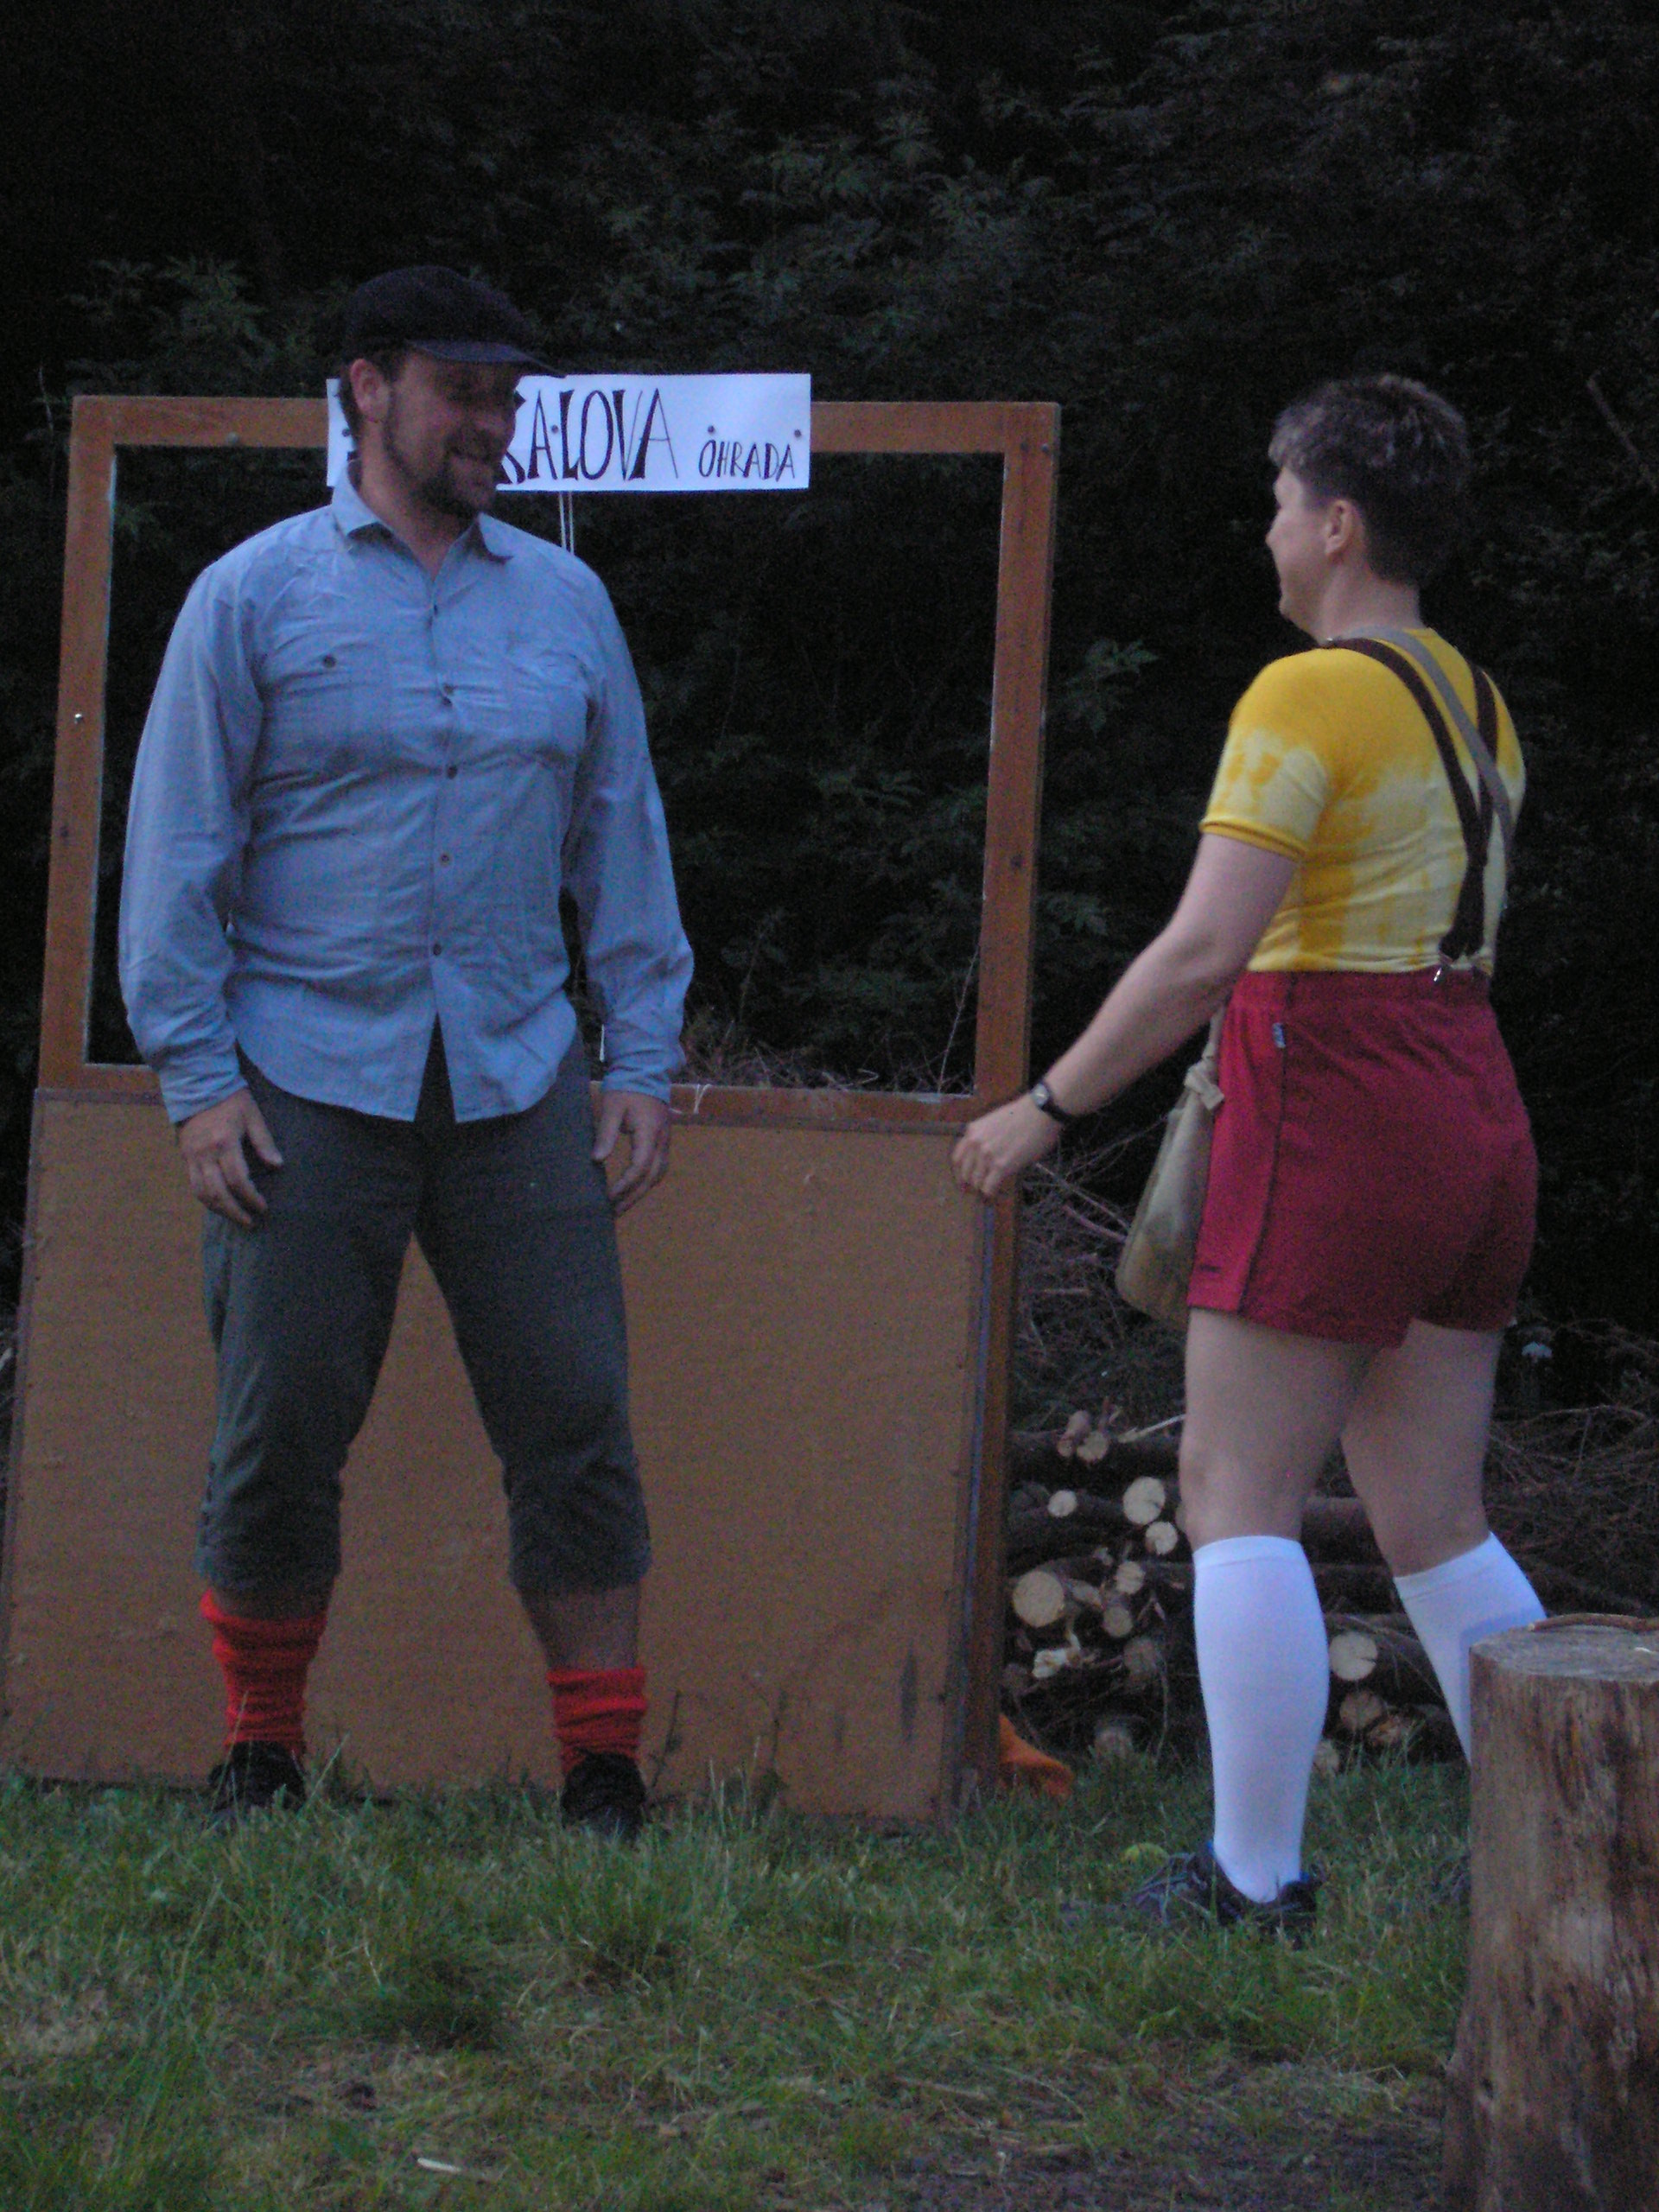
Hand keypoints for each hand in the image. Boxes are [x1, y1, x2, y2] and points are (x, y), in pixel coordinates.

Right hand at [179, 1086, 283, 1225]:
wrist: (197, 1085)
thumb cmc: (230, 1099)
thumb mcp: (252, 1115)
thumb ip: (264, 1141)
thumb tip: (278, 1165)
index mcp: (224, 1142)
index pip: (238, 1180)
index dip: (251, 1197)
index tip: (263, 1207)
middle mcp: (205, 1153)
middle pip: (217, 1193)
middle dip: (234, 1212)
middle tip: (250, 1222)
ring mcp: (192, 1156)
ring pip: (202, 1193)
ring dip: (219, 1210)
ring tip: (235, 1218)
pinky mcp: (184, 1157)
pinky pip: (193, 1185)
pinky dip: (206, 1199)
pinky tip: (219, 1205)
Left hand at [593, 1089, 670, 1214]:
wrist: (647, 1072)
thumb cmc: (626, 1089)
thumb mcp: (611, 1108)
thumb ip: (605, 1134)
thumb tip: (597, 1160)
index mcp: (650, 1132)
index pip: (640, 1166)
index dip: (625, 1184)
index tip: (608, 1196)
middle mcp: (662, 1141)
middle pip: (652, 1178)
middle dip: (633, 1197)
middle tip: (613, 1212)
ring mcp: (666, 1142)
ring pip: (658, 1176)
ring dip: (641, 1193)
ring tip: (622, 1206)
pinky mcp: (663, 1142)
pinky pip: (659, 1169)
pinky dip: (646, 1183)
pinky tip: (633, 1190)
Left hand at [951, 1093, 1059, 1200]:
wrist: (1040, 1113)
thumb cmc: (1023, 1115)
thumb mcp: (993, 1122)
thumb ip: (984, 1138)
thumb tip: (984, 1156)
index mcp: (971, 1131)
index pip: (957, 1159)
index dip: (959, 1173)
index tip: (964, 1181)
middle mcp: (975, 1144)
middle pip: (965, 1173)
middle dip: (970, 1185)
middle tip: (977, 1191)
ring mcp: (987, 1155)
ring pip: (976, 1182)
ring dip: (983, 1189)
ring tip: (989, 1193)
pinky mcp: (1001, 1166)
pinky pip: (989, 1188)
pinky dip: (991, 1194)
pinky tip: (996, 1194)